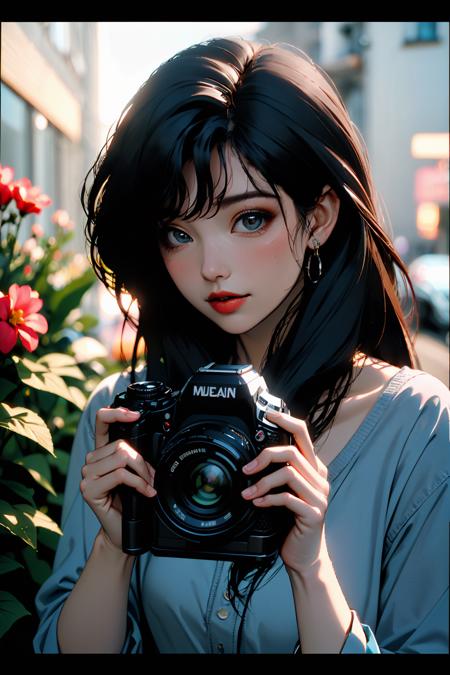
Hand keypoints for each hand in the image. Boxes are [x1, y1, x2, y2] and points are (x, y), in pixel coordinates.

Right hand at [80, 407, 156, 552]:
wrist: (122, 531)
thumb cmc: (129, 503)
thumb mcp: (135, 474)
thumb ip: (134, 457)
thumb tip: (150, 443)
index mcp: (101, 453)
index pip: (101, 422)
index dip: (116, 413)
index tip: (134, 415)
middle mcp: (91, 462)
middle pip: (121, 445)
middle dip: (143, 461)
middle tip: (151, 478)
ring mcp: (87, 476)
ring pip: (122, 458)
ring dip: (142, 473)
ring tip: (148, 485)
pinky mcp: (89, 490)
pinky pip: (121, 475)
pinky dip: (138, 484)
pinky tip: (145, 493)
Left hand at [241, 410, 329, 575]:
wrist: (306, 555)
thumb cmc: (293, 522)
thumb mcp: (289, 491)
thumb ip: (282, 472)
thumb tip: (255, 456)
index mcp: (314, 469)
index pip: (304, 435)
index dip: (286, 421)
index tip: (269, 415)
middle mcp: (320, 479)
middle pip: (292, 452)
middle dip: (265, 456)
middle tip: (246, 469)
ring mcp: (319, 496)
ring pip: (288, 474)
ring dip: (262, 482)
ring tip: (247, 493)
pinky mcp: (314, 514)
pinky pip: (287, 498)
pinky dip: (268, 499)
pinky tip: (258, 504)